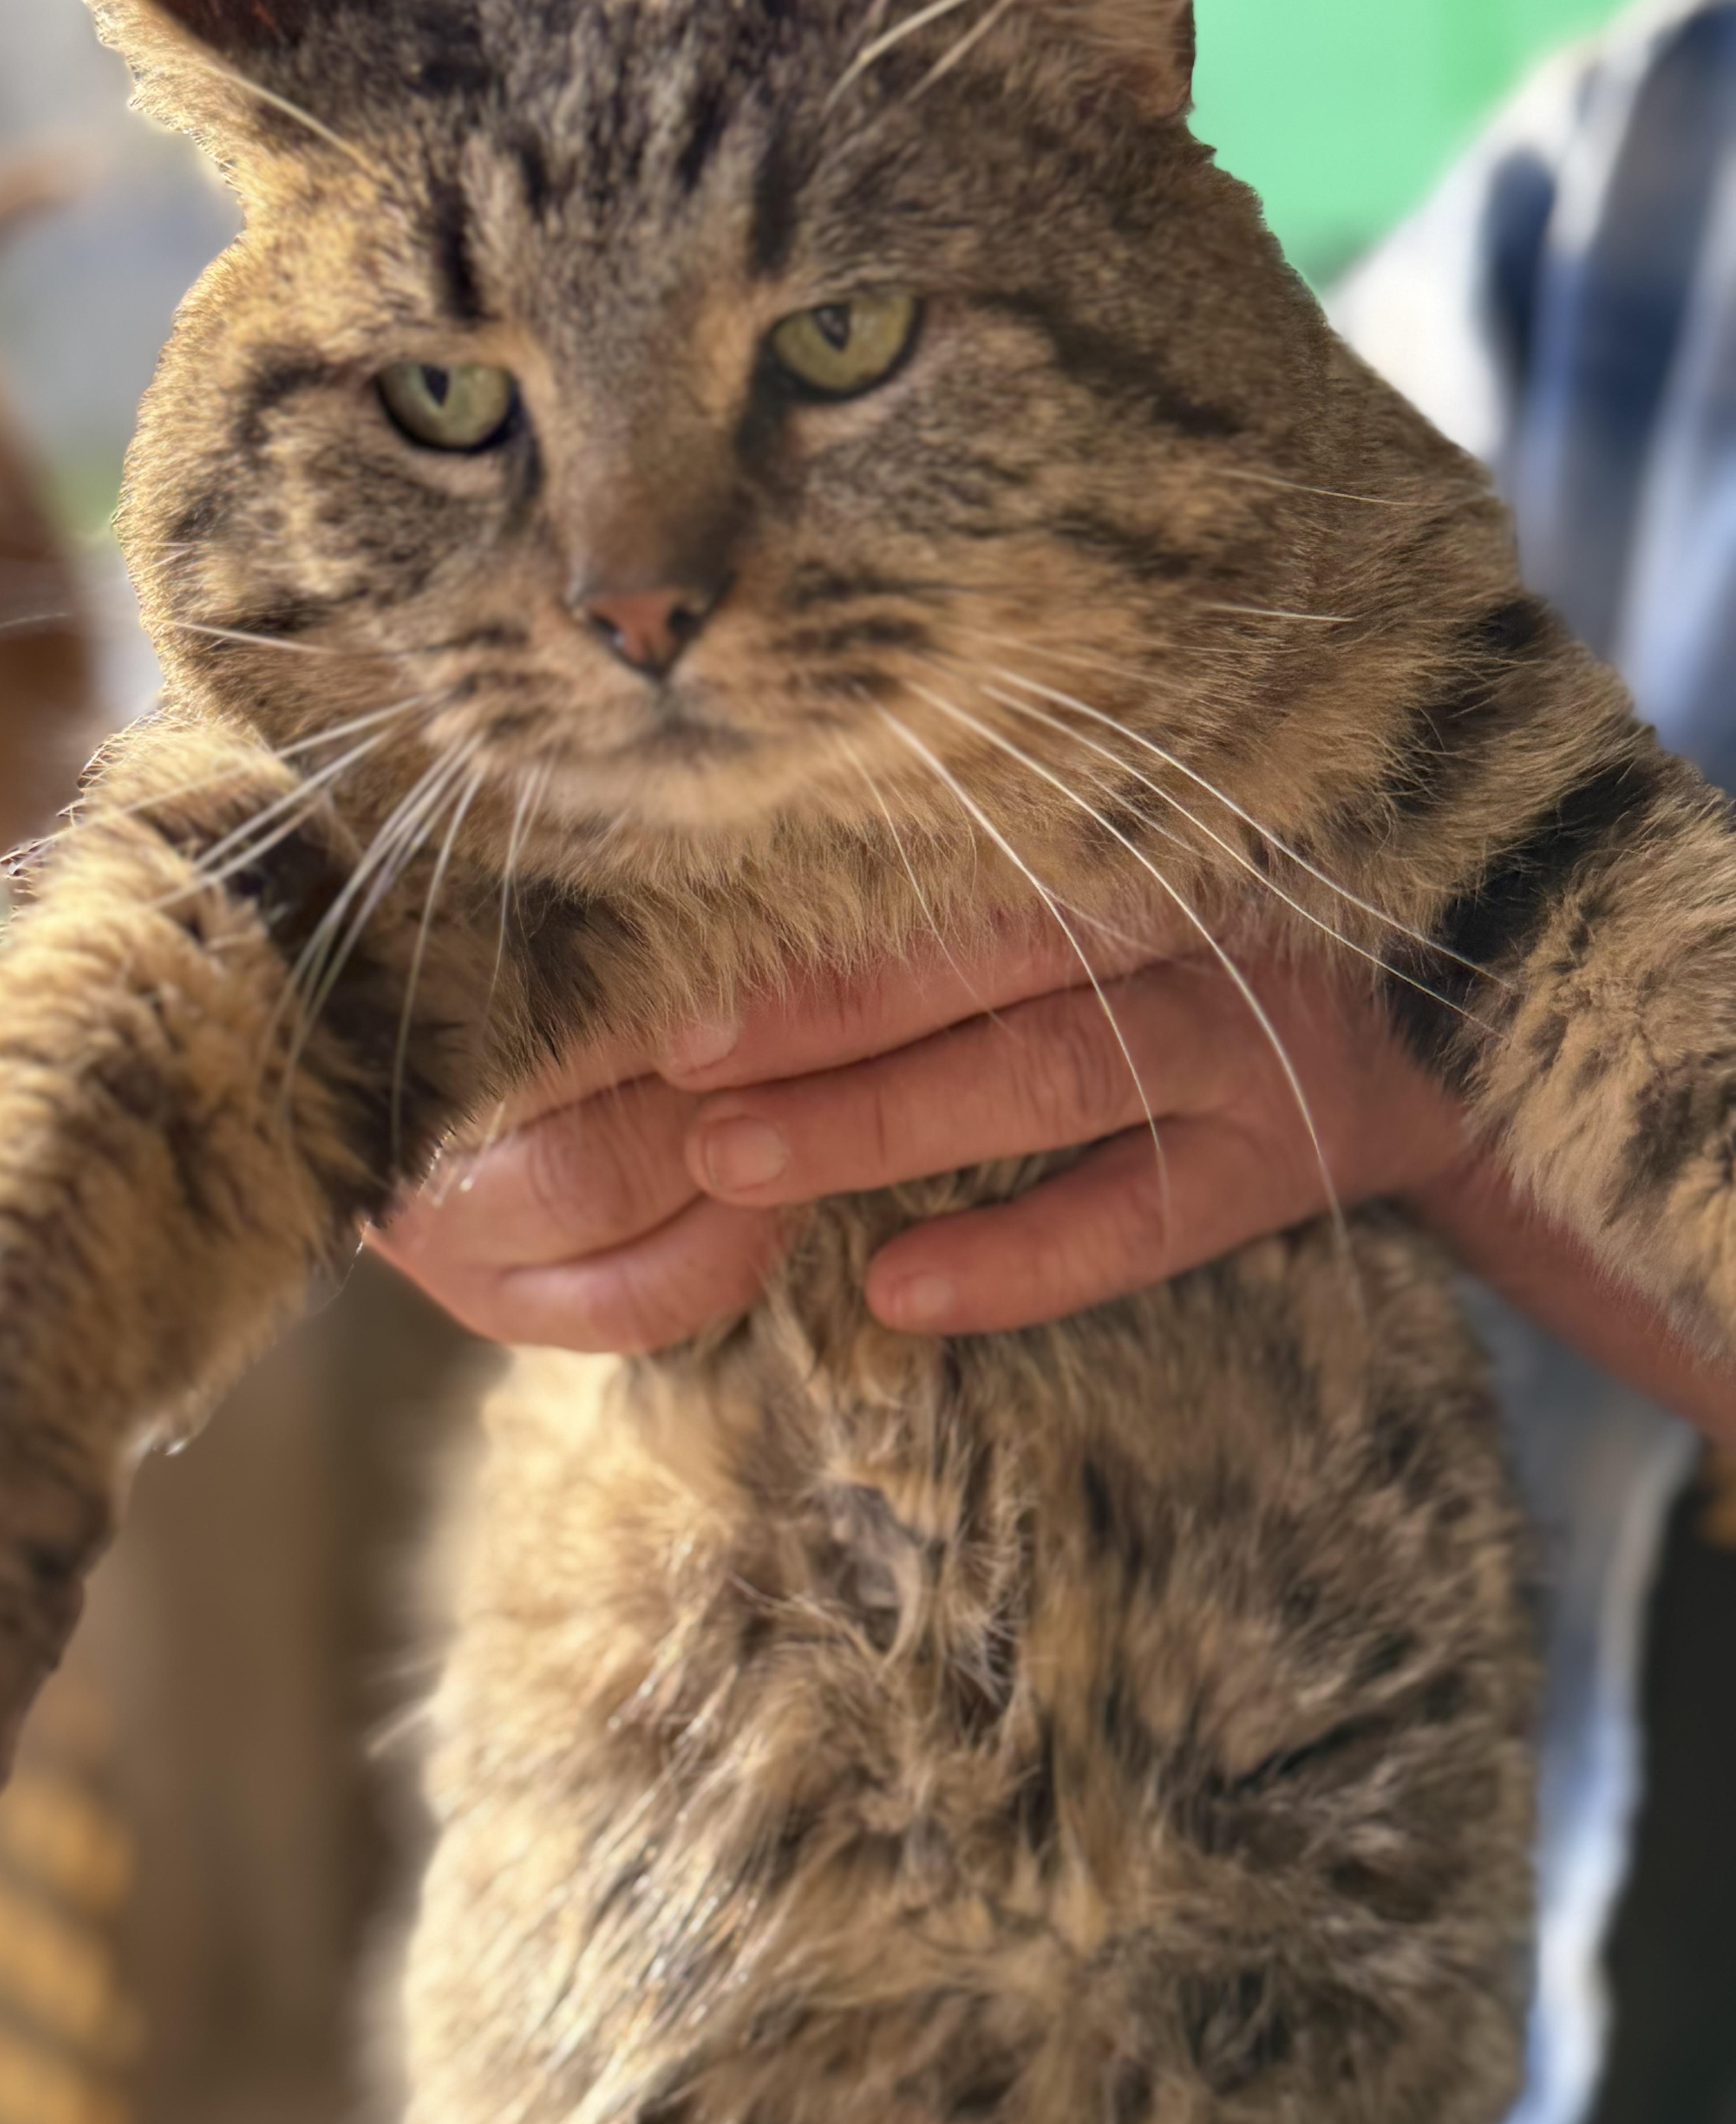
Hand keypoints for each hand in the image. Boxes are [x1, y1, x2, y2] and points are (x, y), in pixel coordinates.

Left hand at [372, 917, 1448, 1340]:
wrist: (1461, 1004)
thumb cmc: (1231, 928)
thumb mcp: (1130, 864)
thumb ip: (985, 875)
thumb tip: (756, 911)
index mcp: (1131, 833)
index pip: (944, 870)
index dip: (807, 913)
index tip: (661, 941)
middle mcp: (1187, 920)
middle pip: (977, 959)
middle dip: (814, 1012)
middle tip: (664, 1061)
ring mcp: (1244, 1039)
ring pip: (1042, 1075)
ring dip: (880, 1121)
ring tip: (733, 1164)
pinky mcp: (1288, 1159)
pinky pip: (1143, 1219)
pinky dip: (1022, 1257)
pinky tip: (902, 1291)